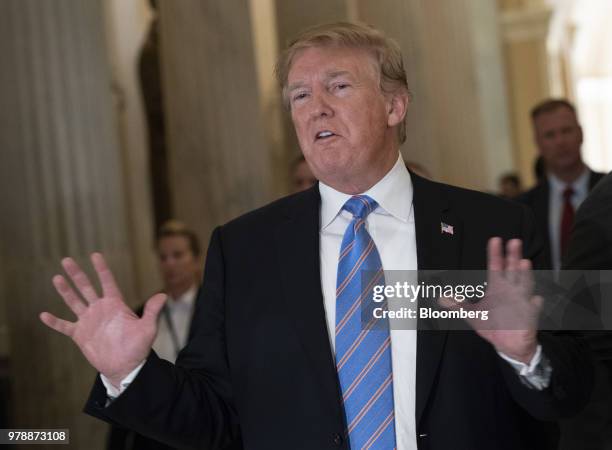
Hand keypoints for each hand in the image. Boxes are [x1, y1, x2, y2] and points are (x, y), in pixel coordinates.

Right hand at [39, 253, 166, 386]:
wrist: (125, 367)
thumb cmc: (138, 347)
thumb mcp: (147, 328)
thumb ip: (152, 311)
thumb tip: (163, 295)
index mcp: (115, 304)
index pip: (107, 282)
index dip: (102, 269)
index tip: (95, 255)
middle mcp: (100, 309)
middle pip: (86, 287)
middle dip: (77, 274)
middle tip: (67, 260)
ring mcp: (88, 321)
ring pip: (74, 302)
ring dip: (65, 291)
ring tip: (57, 277)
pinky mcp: (80, 334)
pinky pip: (64, 326)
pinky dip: (54, 322)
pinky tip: (43, 315)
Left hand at [441, 238, 542, 363]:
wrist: (508, 344)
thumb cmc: (493, 326)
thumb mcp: (473, 315)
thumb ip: (458, 305)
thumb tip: (441, 298)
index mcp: (497, 288)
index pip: (496, 267)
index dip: (495, 254)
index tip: (495, 240)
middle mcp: (510, 291)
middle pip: (512, 270)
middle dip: (513, 256)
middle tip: (514, 242)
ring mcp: (521, 301)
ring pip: (525, 284)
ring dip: (525, 275)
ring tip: (524, 263)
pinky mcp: (529, 314)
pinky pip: (533, 308)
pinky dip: (535, 304)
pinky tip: (536, 299)